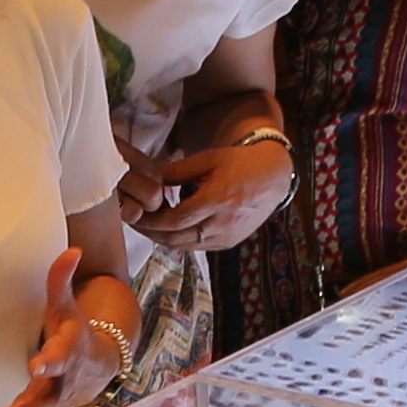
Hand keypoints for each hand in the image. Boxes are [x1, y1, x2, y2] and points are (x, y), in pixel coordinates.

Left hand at [0, 247, 122, 406]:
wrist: (95, 370)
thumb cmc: (75, 335)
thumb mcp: (68, 309)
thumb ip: (62, 282)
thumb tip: (73, 250)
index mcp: (68, 355)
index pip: (62, 358)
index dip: (51, 361)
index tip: (37, 364)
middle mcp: (58, 385)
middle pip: (42, 401)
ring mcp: (45, 404)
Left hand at [129, 128, 294, 248]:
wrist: (273, 177)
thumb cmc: (239, 163)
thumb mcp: (207, 160)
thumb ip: (175, 172)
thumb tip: (145, 176)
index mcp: (218, 199)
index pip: (175, 219)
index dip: (150, 219)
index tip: (134, 210)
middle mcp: (222, 224)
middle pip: (176, 237)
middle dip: (150, 231)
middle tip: (132, 220)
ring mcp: (226, 237)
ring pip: (183, 246)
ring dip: (161, 237)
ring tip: (146, 224)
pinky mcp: (227, 243)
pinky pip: (195, 246)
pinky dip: (178, 239)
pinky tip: (167, 228)